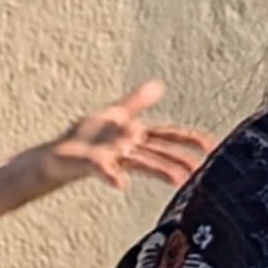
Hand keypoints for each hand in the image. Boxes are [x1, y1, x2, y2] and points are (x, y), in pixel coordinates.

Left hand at [44, 81, 213, 193]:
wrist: (57, 156)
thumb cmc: (86, 138)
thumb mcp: (115, 114)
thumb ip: (137, 102)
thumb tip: (158, 84)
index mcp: (136, 135)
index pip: (168, 136)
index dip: (189, 139)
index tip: (211, 146)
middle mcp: (128, 148)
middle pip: (159, 153)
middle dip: (180, 159)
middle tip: (200, 170)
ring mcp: (112, 157)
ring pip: (141, 162)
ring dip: (160, 170)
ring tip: (178, 179)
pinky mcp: (93, 163)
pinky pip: (104, 169)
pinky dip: (112, 175)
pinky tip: (121, 183)